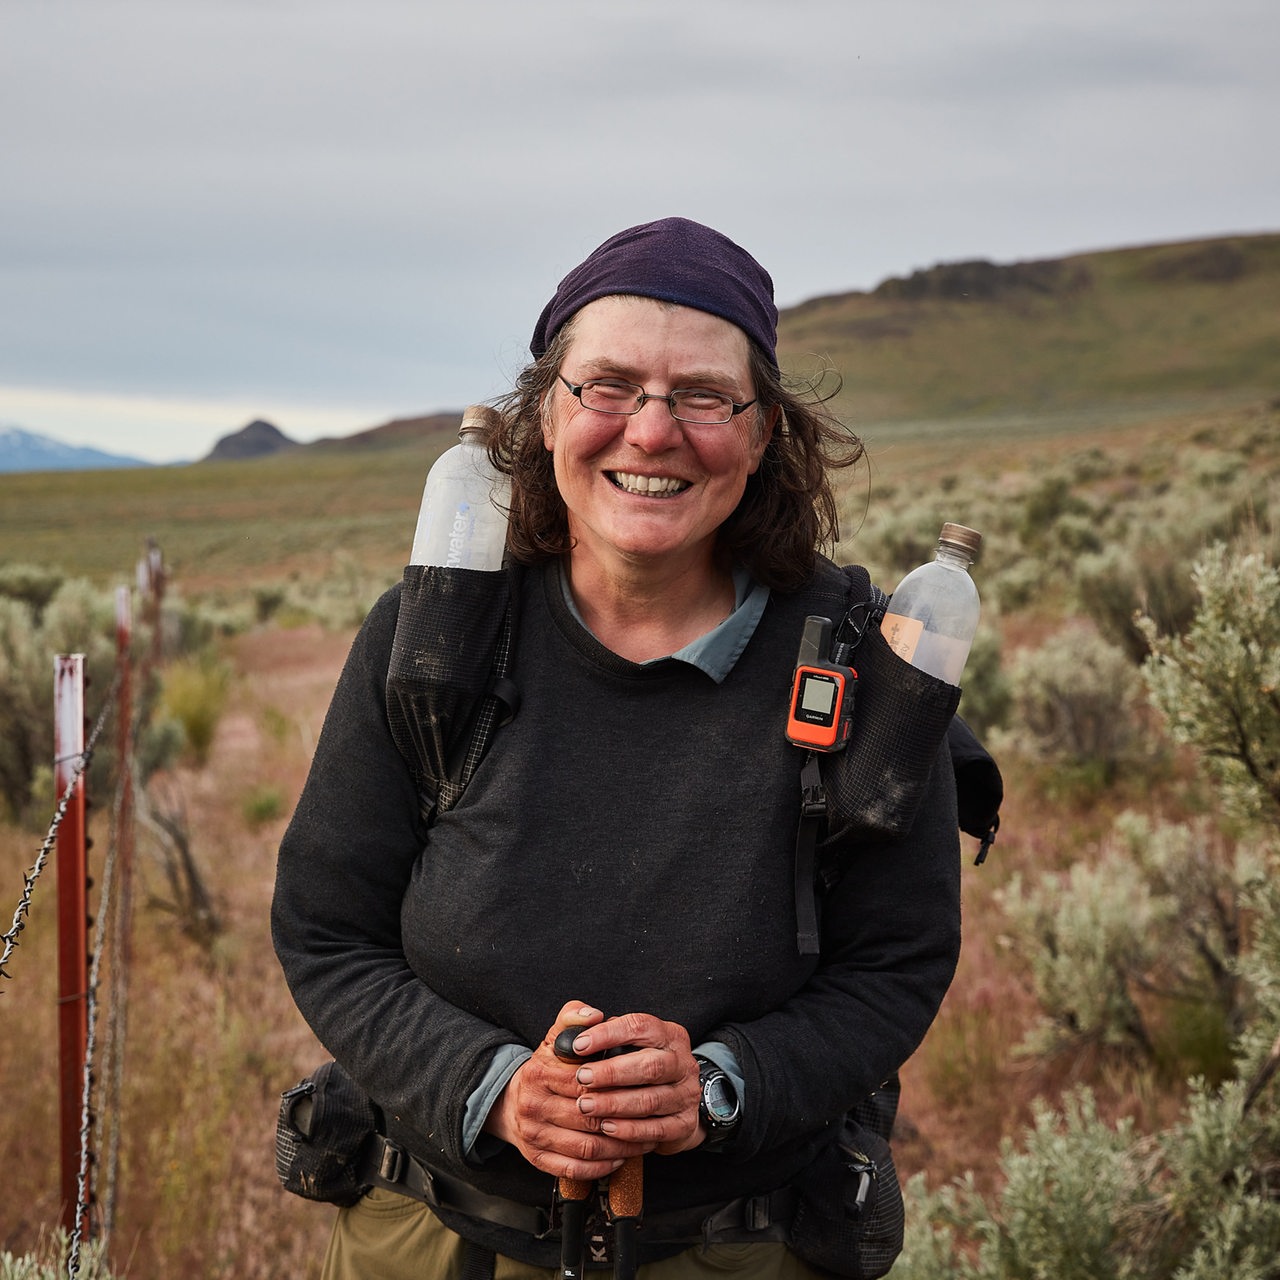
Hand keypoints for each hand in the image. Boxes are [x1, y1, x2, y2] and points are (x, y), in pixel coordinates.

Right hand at [485, 1002, 702, 1180]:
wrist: (513, 1102)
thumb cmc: (546, 1068)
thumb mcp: (555, 1037)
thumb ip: (574, 1018)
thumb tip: (595, 1015)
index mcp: (539, 1073)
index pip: (583, 1082)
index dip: (614, 1085)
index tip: (641, 1085)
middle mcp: (533, 1106)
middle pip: (588, 1117)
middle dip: (623, 1119)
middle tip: (651, 1118)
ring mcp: (534, 1136)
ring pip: (586, 1148)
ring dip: (619, 1147)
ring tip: (644, 1139)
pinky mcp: (538, 1159)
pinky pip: (575, 1169)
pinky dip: (602, 1166)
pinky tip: (621, 1157)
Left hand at [566, 1009, 702, 1157]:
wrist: (673, 1101)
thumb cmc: (637, 1064)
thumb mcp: (623, 1038)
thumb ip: (599, 1025)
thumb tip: (584, 1018)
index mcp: (669, 1035)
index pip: (641, 1026)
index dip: (608, 1034)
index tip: (579, 1045)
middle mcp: (682, 1063)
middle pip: (651, 1066)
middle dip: (612, 1073)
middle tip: (581, 1078)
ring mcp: (686, 1094)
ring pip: (651, 1100)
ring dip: (615, 1104)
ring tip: (585, 1105)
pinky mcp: (684, 1124)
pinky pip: (657, 1130)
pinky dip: (629, 1130)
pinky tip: (606, 1127)